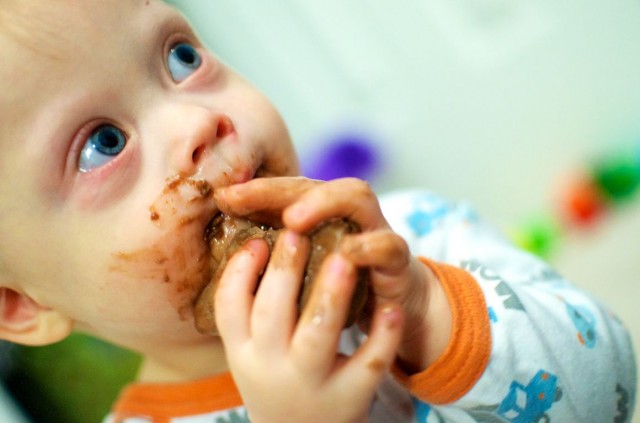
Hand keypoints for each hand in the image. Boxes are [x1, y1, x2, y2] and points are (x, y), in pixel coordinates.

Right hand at [214, 228, 403, 422]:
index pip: (229, 309)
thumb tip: (257, 244)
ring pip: (318, 336)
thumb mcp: (250, 353)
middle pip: (271, 315)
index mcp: (244, 352)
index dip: (239, 272)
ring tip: (343, 258)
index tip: (257, 240)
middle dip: (285, 272)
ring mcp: (311, 383)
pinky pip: (369, 362)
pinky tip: (391, 307)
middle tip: (298, 232)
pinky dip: (382, 335)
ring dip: (330, 295)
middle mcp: (271, 368)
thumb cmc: (276, 380)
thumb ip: (250, 309)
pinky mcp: (350, 396)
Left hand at [215, 177, 451, 373]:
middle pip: (316, 183)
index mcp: (320, 214)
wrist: (392, 312)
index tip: (222, 198)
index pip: (286, 192)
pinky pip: (388, 244)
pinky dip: (369, 246)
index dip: (255, 191)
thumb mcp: (302, 272)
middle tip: (244, 198)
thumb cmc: (338, 287)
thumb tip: (225, 249)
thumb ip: (275, 256)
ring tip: (293, 221)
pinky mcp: (397, 259)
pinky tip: (347, 253)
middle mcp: (346, 214)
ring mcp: (374, 230)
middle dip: (279, 189)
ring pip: (357, 196)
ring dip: (324, 203)